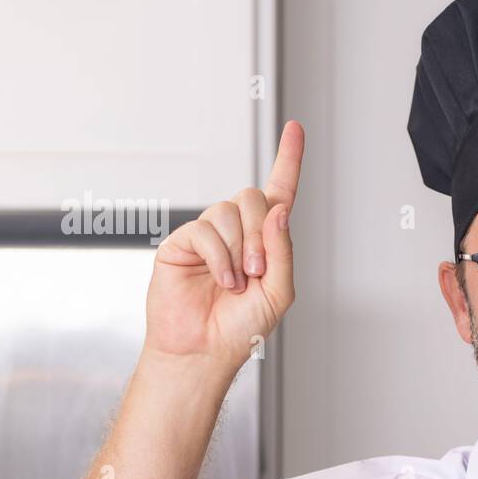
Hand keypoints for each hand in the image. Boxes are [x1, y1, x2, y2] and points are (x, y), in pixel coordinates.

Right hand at [143, 120, 303, 373]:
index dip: (288, 159)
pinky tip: (220, 280)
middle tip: (257, 272)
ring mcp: (208, 235)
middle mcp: (237, 232)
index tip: (296, 128)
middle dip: (259, 234)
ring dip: (239, 250)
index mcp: (265, 240)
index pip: (279, 192)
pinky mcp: (182, 243)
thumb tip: (279, 211)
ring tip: (236, 283)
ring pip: (227, 211)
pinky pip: (204, 230)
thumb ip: (283, 250)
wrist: (204, 350)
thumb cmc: (241, 326)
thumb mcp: (278, 291)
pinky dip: (219, 257)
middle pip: (251, 198)